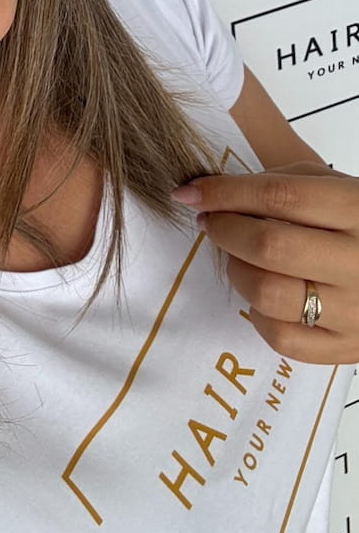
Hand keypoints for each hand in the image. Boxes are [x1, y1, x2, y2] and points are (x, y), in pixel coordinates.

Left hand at [170, 162, 358, 364]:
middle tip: (210, 222)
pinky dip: (258, 316)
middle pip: (269, 246)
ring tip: (240, 258)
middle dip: (224, 230)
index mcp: (356, 210)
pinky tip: (262, 298)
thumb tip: (217, 192)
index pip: (279, 196)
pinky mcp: (348, 348)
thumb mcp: (335, 187)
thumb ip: (284, 184)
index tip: (190, 193)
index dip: (225, 193)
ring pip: (268, 294)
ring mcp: (356, 311)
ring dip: (237, 272)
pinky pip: (282, 338)